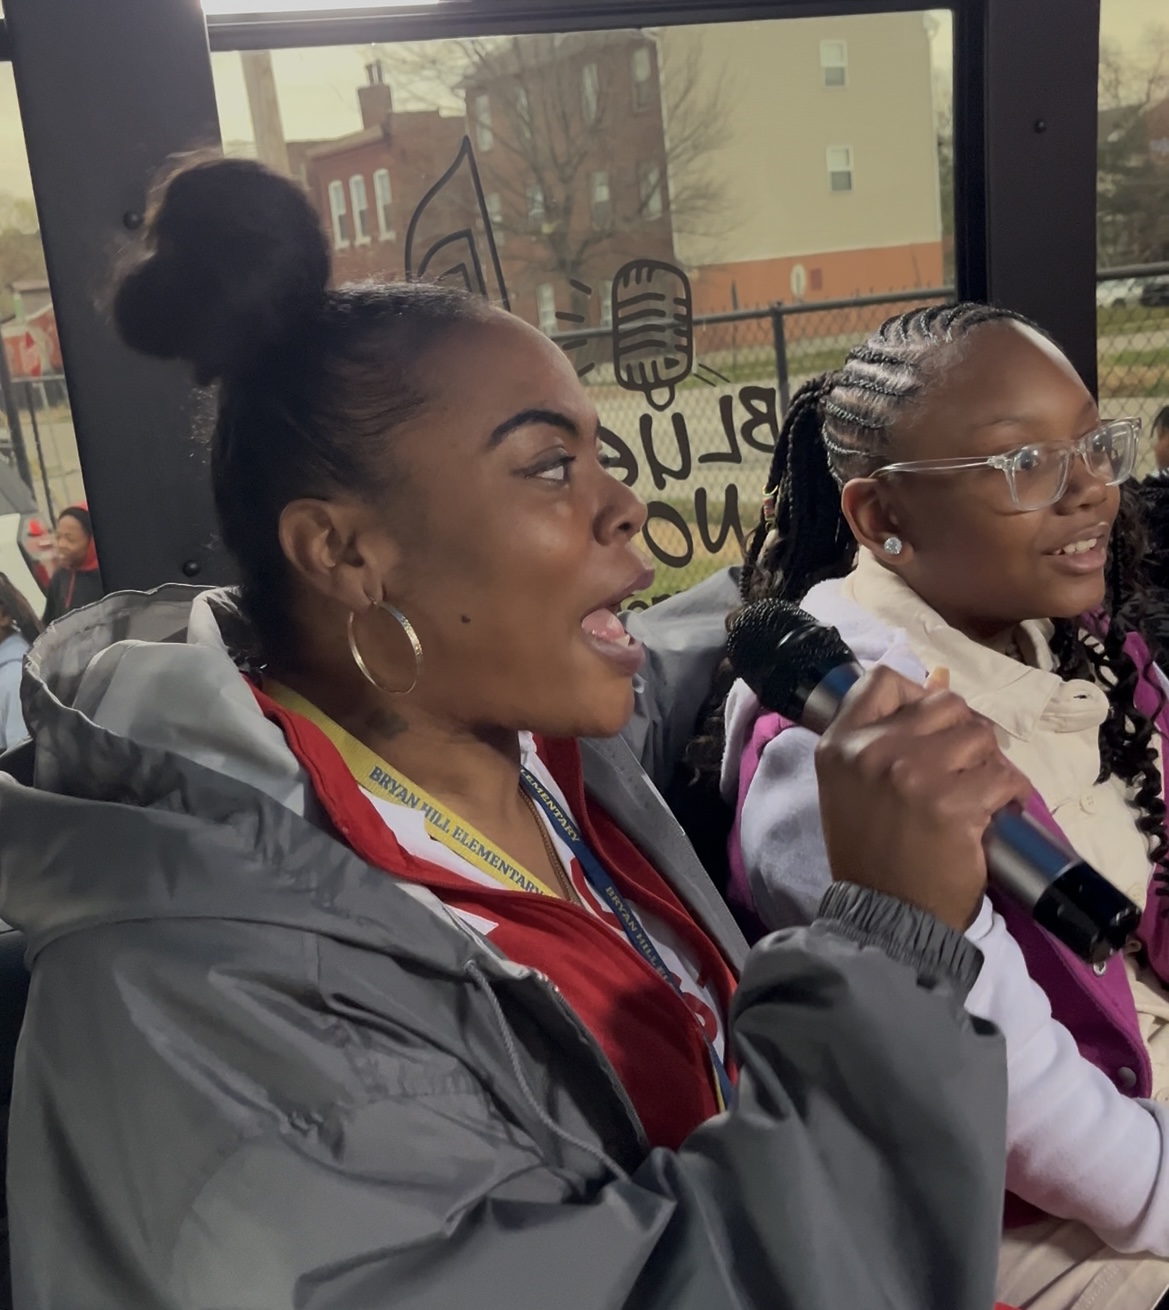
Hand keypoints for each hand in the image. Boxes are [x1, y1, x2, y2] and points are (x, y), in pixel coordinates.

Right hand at [814, 665, 1031, 931]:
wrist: (884, 916)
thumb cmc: (868, 850)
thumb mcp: (853, 785)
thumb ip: (882, 735)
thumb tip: (938, 680)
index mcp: (840, 744)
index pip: (882, 680)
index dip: (915, 695)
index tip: (927, 727)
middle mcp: (872, 751)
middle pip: (945, 703)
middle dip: (962, 733)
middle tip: (961, 767)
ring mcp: (914, 774)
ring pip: (980, 735)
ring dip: (988, 763)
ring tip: (977, 792)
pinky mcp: (953, 804)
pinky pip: (1004, 775)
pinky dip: (1010, 792)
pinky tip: (995, 811)